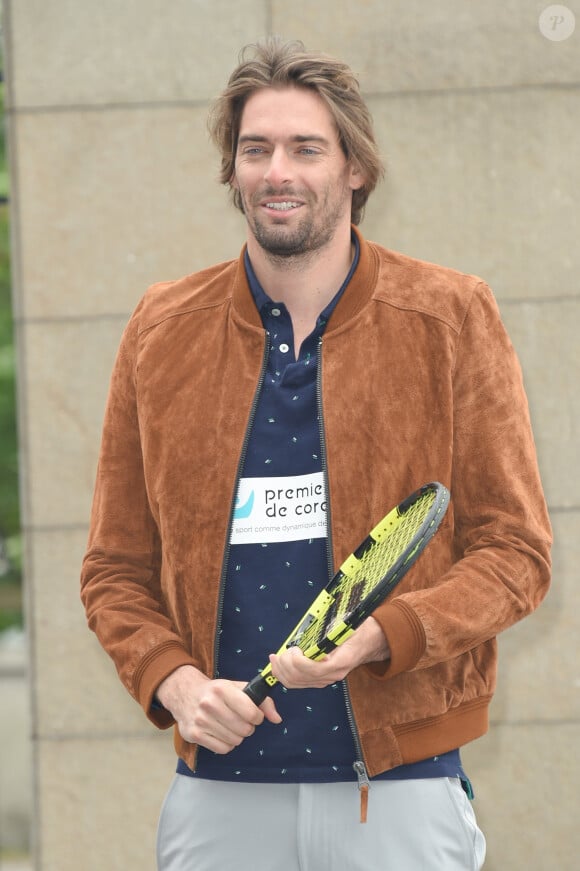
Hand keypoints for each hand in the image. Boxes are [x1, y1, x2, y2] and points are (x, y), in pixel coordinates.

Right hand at [155, 665, 281, 753]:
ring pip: (235, 741)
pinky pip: (222, 749)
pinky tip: (221, 733)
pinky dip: (226, 744)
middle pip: (244, 730)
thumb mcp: (237, 688)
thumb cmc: (215, 691)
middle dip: (248, 727)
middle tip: (241, 721)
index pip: (252, 713)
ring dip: (237, 736)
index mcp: (222, 689)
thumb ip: (262, 700)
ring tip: (230, 726)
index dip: (257, 717)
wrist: (184, 693)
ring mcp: (200, 720)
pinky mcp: (194, 735)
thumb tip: (277, 719)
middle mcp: (209, 704)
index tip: (254, 714)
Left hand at [268, 616, 389, 689]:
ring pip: (296, 683)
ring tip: (275, 658)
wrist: (369, 642)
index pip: (313, 669)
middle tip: (279, 653)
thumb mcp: (346, 626)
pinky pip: (299, 683)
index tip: (293, 648)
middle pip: (300, 678)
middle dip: (284, 666)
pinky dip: (285, 676)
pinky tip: (279, 665)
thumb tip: (311, 627)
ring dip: (281, 672)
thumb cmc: (357, 630)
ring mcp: (327, 679)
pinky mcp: (321, 680)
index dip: (297, 661)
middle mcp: (333, 675)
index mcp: (340, 661)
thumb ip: (330, 632)